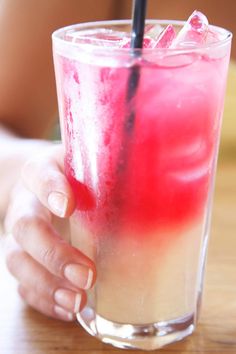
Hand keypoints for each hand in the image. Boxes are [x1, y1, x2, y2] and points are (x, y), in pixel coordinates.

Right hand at [4, 144, 95, 320]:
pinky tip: (68, 308)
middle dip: (54, 254)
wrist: (42, 191)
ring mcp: (21, 235)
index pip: (39, 175)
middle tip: (87, 274)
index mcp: (41, 173)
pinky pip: (23, 284)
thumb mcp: (90, 165)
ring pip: (18, 260)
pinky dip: (43, 299)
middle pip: (25, 227)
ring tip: (78, 301)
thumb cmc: (74, 179)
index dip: (50, 190)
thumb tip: (165, 183)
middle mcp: (26, 204)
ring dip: (47, 284)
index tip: (68, 205)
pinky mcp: (24, 259)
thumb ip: (111, 170)